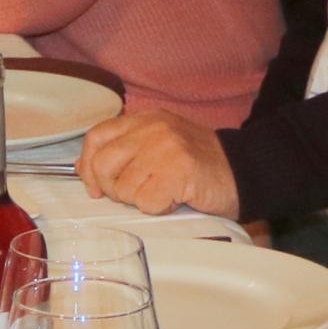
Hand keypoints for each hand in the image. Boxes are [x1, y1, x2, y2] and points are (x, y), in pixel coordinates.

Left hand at [77, 108, 238, 215]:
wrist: (243, 169)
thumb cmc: (198, 164)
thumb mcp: (157, 145)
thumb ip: (123, 151)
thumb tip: (84, 169)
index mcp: (144, 119)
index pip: (96, 137)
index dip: (89, 165)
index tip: (96, 186)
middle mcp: (152, 129)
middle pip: (103, 165)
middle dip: (112, 188)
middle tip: (137, 193)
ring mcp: (165, 148)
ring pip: (123, 189)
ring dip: (141, 200)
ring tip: (164, 191)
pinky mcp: (178, 171)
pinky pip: (146, 202)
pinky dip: (158, 208)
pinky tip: (176, 197)